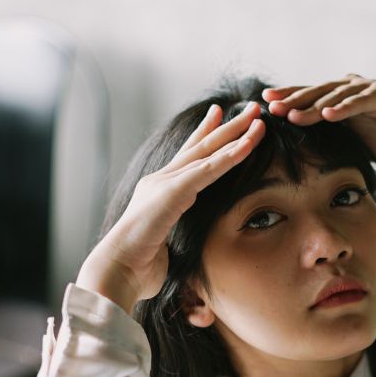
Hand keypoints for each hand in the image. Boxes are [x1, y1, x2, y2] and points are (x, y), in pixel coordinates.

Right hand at [77, 101, 265, 309]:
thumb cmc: (138, 267)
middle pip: (201, 146)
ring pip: (208, 152)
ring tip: (258, 117)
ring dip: (236, 134)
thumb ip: (172, 241)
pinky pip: (209, 170)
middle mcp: (161, 181)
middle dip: (228, 126)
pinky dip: (230, 156)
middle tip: (251, 108)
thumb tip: (174, 253)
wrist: (117, 268)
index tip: (219, 115)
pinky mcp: (174, 192)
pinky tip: (248, 144)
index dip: (205, 135)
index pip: (187, 157)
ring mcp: (166, 183)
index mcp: (159, 192)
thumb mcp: (162, 249)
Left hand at [261, 74, 375, 166]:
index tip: (262, 109)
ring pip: (337, 95)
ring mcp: (372, 90)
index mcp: (343, 102)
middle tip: (270, 108)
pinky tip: (330, 114)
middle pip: (317, 93)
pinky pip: (365, 100)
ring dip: (314, 105)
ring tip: (294, 115)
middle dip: (293, 100)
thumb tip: (305, 166)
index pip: (310, 99)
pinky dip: (347, 106)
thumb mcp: (359, 146)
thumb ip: (336, 146)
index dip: (288, 102)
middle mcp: (354, 90)